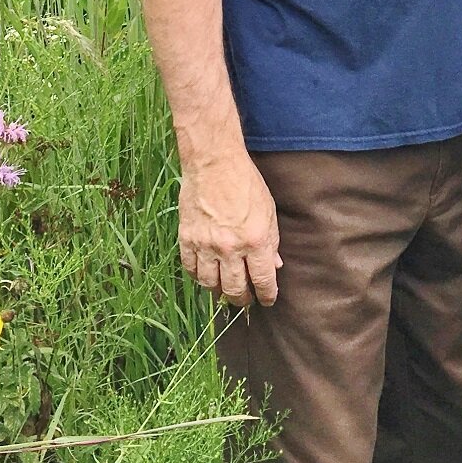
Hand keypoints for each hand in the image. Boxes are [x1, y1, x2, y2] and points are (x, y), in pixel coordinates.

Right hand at [179, 152, 281, 307]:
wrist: (214, 163)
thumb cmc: (246, 183)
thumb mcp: (268, 211)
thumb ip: (271, 241)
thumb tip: (274, 265)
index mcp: (255, 241)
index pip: (263, 280)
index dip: (266, 295)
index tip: (267, 299)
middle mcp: (230, 248)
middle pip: (235, 289)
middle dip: (243, 299)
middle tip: (246, 299)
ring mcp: (206, 245)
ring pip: (211, 284)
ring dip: (220, 290)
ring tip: (225, 288)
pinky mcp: (187, 239)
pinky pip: (191, 269)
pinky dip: (199, 276)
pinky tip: (206, 274)